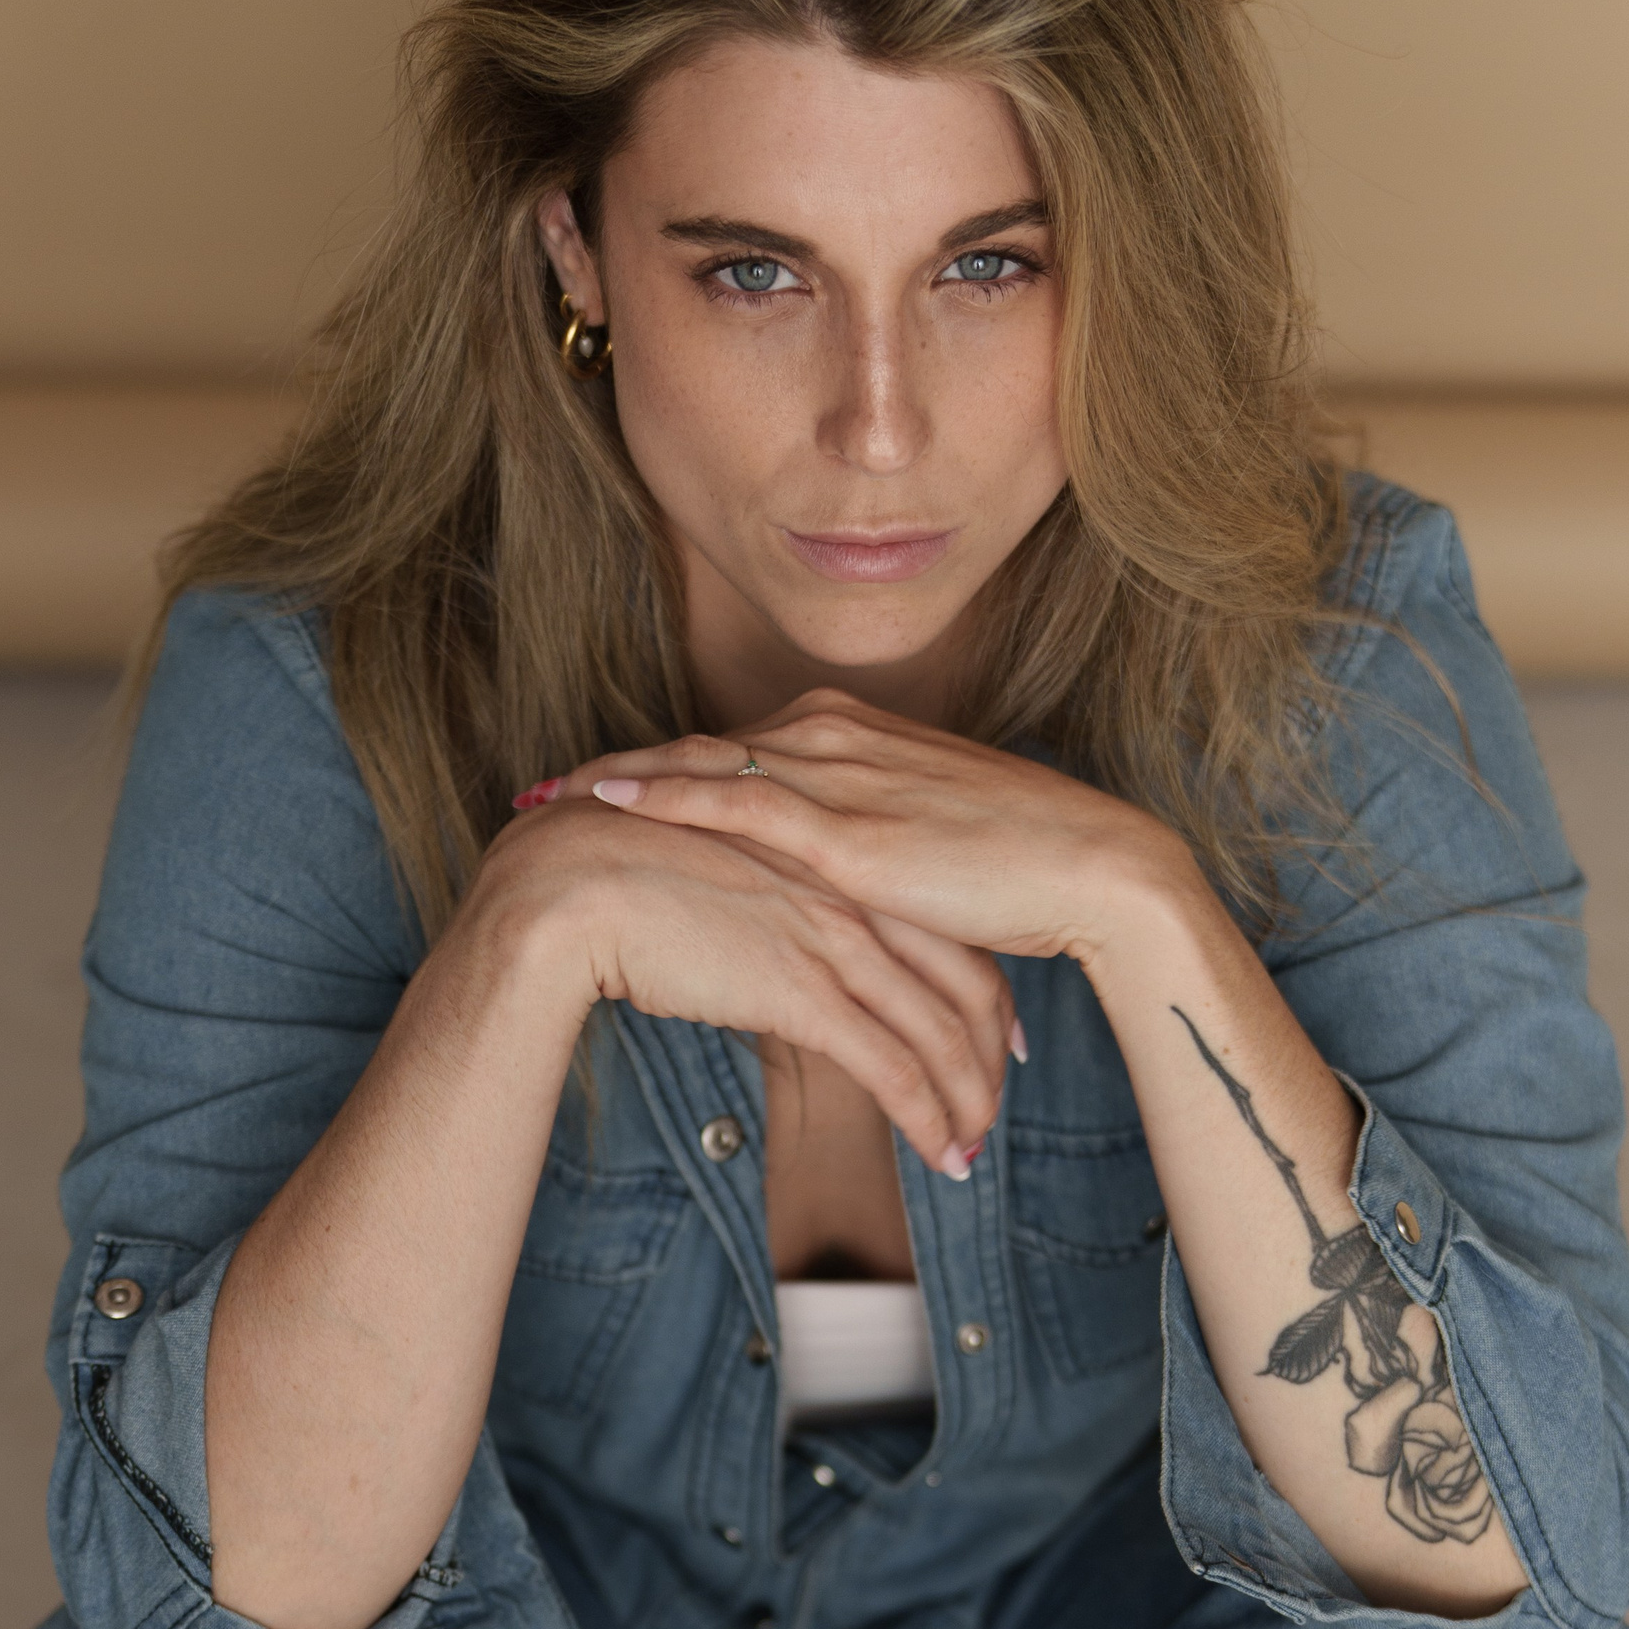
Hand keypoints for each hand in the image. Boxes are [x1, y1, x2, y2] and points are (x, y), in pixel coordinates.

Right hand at [480, 790, 1013, 1175]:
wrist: (570, 879)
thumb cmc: (625, 876)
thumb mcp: (725, 881)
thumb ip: (773, 913)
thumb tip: (781, 957)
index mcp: (841, 859)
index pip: (947, 932)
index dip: (986, 991)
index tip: (1001, 1038)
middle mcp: (853, 892)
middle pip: (965, 982)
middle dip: (989, 1055)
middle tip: (994, 1103)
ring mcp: (834, 938)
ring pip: (940, 1032)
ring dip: (966, 1102)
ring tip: (970, 1150)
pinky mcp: (804, 990)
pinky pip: (895, 1068)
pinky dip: (929, 1120)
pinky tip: (942, 1159)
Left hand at [545, 688, 1191, 965]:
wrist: (1093, 871)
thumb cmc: (1024, 871)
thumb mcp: (926, 855)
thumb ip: (867, 855)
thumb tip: (831, 893)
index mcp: (855, 736)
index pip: (732, 746)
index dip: (658, 767)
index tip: (594, 787)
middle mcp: (834, 736)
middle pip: (694, 746)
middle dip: (611, 770)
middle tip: (535, 792)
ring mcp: (837, 773)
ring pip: (695, 763)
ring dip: (611, 780)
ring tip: (540, 804)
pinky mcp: (844, 826)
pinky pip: (729, 798)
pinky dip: (660, 794)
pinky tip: (605, 802)